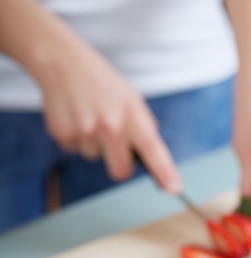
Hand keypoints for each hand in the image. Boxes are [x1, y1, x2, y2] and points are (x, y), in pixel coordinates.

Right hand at [39, 40, 180, 191]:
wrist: (62, 62)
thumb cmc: (101, 82)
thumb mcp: (130, 98)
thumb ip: (142, 127)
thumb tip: (149, 157)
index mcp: (132, 115)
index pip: (153, 149)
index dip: (164, 171)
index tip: (173, 188)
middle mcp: (110, 126)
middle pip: (120, 171)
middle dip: (119, 163)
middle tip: (114, 142)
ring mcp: (85, 131)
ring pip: (94, 157)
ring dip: (94, 143)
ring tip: (89, 116)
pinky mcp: (63, 134)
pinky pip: (74, 149)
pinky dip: (75, 137)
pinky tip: (75, 116)